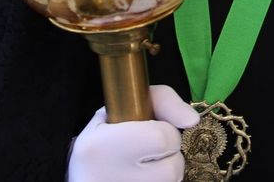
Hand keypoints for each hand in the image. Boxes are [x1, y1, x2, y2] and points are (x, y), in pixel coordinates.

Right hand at [68, 85, 198, 181]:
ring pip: (173, 181)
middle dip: (168, 154)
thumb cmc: (104, 139)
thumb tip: (192, 120)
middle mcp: (111, 178)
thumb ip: (161, 100)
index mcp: (101, 147)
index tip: (150, 132)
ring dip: (166, 171)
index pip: (162, 138)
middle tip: (147, 152)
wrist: (80, 179)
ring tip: (144, 167)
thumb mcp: (120, 109)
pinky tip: (143, 178)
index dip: (165, 132)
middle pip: (174, 166)